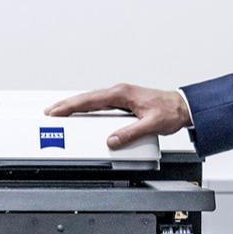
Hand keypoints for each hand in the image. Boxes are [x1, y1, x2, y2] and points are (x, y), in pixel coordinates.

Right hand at [45, 83, 192, 148]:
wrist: (182, 107)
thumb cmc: (170, 111)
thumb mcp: (151, 125)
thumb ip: (130, 133)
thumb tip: (112, 140)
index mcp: (122, 94)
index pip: (91, 100)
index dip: (71, 106)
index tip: (57, 110)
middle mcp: (119, 92)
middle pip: (86, 98)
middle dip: (67, 104)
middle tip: (50, 111)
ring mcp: (120, 96)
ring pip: (91, 100)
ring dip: (75, 106)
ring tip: (60, 112)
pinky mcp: (123, 102)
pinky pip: (99, 104)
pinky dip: (86, 107)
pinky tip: (81, 113)